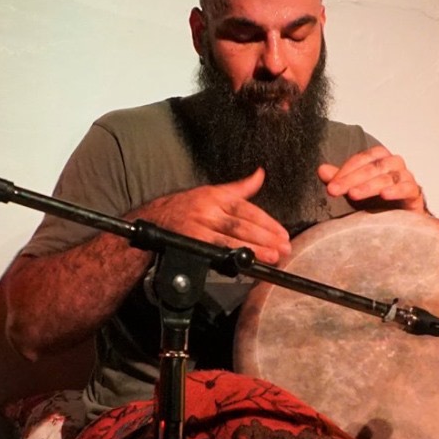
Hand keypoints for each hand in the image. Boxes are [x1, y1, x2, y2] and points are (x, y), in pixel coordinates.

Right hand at [130, 169, 293, 264]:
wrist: (155, 220)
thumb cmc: (186, 207)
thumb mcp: (212, 191)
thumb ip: (240, 187)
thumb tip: (260, 174)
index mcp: (215, 197)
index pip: (246, 209)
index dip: (267, 222)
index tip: (282, 233)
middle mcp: (207, 210)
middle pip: (241, 225)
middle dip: (265, 237)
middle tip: (284, 247)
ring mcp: (198, 228)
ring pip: (230, 239)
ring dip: (253, 250)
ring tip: (272, 257)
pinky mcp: (190, 243)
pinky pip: (214, 251)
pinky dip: (231, 258)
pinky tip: (245, 263)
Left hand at [319, 145, 424, 211]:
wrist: (399, 221)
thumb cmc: (377, 202)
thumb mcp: (354, 190)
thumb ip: (340, 179)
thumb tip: (321, 169)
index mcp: (380, 159)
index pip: (362, 158)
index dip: (345, 169)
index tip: (331, 184)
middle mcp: (394, 164)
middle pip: (374, 166)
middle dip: (352, 178)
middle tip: (335, 190)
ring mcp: (406, 178)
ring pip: (389, 176)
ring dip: (369, 185)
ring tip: (354, 194)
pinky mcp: (415, 194)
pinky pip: (408, 187)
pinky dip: (397, 190)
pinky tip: (384, 195)